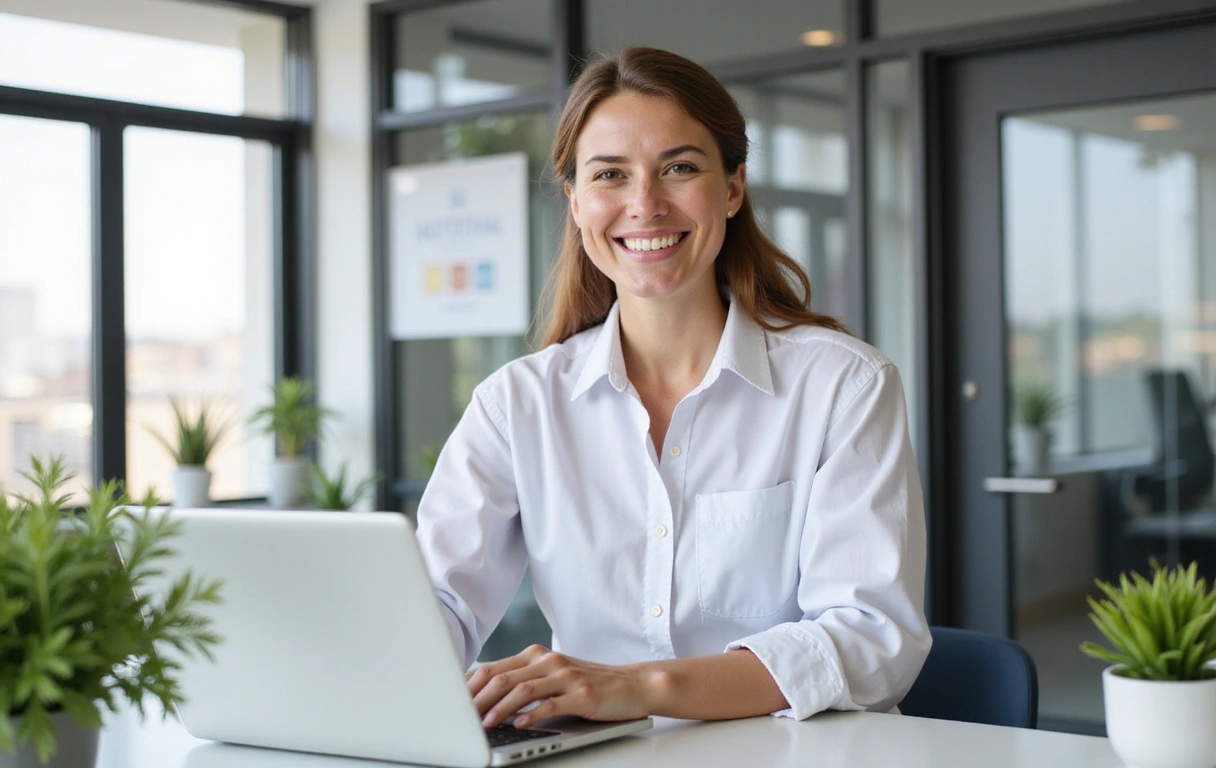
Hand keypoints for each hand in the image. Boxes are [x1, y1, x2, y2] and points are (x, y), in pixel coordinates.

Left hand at [466, 644, 660, 728]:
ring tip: (484, 724)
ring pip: (523, 689)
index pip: (493, 668)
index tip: (451, 702)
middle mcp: (549, 661)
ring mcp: (566, 676)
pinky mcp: (582, 694)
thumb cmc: (589, 684)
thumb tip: (484, 699)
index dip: (469, 686)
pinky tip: (519, 725)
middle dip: (476, 699)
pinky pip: (551, 704)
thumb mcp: (553, 677)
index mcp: (537, 656)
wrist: (633, 684)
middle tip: (460, 717)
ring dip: (499, 708)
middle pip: (502, 677)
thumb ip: (524, 682)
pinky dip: (531, 715)